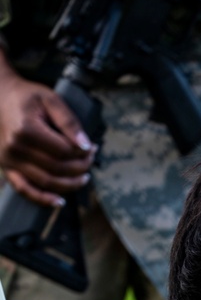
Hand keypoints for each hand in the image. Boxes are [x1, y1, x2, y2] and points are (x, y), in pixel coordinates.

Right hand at [0, 56, 94, 206]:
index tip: (93, 148)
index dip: (82, 153)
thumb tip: (86, 146)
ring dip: (70, 184)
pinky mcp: (7, 167)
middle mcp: (16, 148)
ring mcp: (9, 161)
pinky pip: (25, 189)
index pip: (63, 151)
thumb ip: (69, 122)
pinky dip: (43, 199)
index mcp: (26, 130)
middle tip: (91, 160)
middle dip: (80, 168)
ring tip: (84, 178)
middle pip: (57, 168)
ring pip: (46, 182)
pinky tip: (59, 202)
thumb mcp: (50, 99)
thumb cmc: (26, 96)